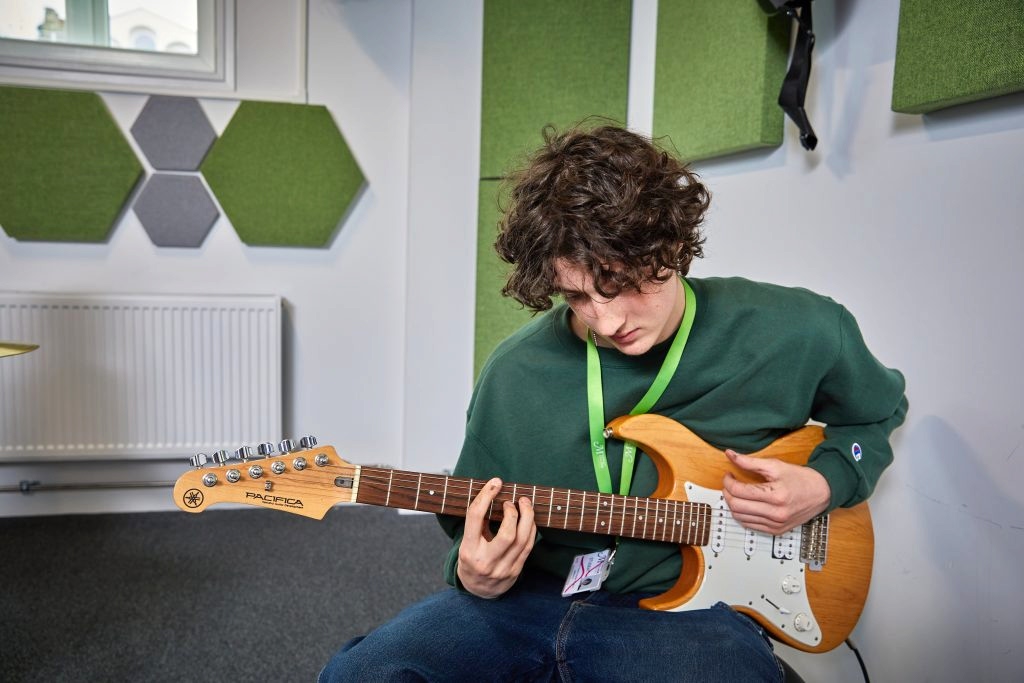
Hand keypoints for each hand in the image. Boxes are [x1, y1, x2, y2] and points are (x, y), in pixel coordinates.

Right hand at [457, 477, 535, 598]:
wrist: (478, 592)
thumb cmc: (471, 560)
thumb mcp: (466, 543)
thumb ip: (478, 523)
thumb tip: (493, 495)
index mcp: (468, 550)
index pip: (475, 518)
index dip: (486, 496)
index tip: (495, 483)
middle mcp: (486, 561)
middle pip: (507, 533)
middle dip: (514, 512)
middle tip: (513, 500)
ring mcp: (503, 569)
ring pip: (522, 540)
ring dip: (527, 517)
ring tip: (525, 503)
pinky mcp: (516, 571)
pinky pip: (528, 547)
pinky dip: (531, 529)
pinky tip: (529, 519)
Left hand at [721, 451, 830, 534]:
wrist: (821, 493)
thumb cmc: (801, 479)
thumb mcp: (775, 465)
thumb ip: (750, 462)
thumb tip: (731, 455)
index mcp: (776, 495)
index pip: (739, 491)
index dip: (728, 481)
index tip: (728, 475)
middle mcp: (776, 513)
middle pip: (736, 506)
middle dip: (727, 493)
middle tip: (729, 484)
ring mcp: (776, 524)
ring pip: (740, 517)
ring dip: (733, 504)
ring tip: (736, 493)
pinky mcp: (776, 531)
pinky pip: (749, 525)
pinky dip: (742, 515)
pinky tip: (744, 504)